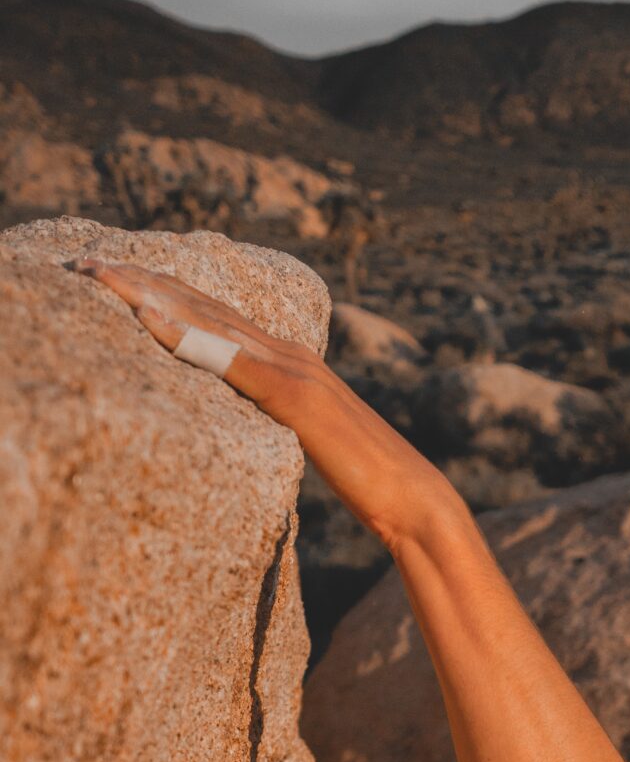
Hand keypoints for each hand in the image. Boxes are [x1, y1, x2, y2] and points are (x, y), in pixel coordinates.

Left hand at [74, 255, 456, 554]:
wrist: (414, 498)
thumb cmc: (366, 484)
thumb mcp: (307, 445)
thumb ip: (277, 424)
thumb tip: (244, 432)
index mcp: (289, 363)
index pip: (215, 316)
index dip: (162, 294)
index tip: (111, 280)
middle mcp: (289, 352)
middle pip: (203, 304)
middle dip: (141, 280)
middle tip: (83, 263)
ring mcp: (294, 370)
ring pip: (210, 319)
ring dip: (150, 294)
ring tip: (99, 275)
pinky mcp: (296, 398)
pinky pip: (230, 362)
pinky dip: (187, 335)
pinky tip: (146, 319)